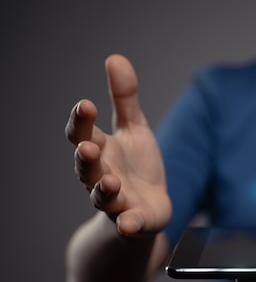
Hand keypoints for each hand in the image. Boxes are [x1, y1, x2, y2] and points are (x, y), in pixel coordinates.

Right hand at [65, 55, 171, 235]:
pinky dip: (127, 223)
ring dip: (104, 189)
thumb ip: (125, 99)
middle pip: (86, 167)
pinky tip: (128, 222)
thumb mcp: (135, 128)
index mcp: (100, 150)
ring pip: (103, 196)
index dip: (81, 121)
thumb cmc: (136, 165)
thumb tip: (115, 58)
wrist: (149, 207)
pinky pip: (128, 223)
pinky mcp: (134, 220)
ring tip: (111, 181)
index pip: (81, 134)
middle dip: (85, 158)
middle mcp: (101, 175)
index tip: (85, 104)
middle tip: (87, 147)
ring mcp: (116, 200)